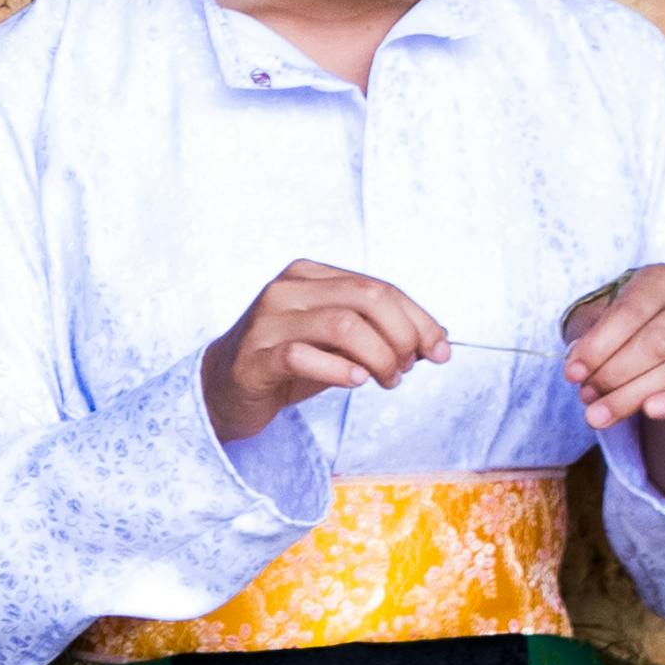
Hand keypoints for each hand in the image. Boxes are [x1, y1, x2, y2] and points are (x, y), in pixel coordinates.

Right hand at [202, 259, 451, 442]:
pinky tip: (355, 382)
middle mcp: (286, 289)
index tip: (441, 351)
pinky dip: (340, 371)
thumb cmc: (287, 363)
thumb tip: (437, 339)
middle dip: (402, 336)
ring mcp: (267, 321)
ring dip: (378, 357)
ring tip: (386, 380)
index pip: (379, 288)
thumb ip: (379, 332)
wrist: (223, 390)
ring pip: (342, 325)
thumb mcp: (338, 342)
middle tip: (408, 369)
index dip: (419, 319)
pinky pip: (304, 356)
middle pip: (366, 299)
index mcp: (309, 274)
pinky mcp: (254, 356)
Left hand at [559, 264, 664, 431]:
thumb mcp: (607, 309)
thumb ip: (591, 333)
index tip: (572, 372)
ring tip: (600, 414)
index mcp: (663, 280)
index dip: (599, 345)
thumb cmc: (631, 315)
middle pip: (656, 343)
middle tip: (586, 397)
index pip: (631, 312)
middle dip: (614, 375)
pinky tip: (650, 411)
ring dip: (634, 395)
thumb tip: (578, 368)